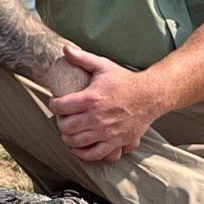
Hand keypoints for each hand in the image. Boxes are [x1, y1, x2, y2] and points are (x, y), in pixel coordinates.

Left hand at [49, 44, 165, 162]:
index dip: (53, 104)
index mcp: (91, 99)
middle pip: (65, 127)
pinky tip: (79, 147)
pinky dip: (83, 153)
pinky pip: (94, 154)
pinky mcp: (115, 142)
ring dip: (68, 138)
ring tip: (70, 131)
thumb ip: (82, 58)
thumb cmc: (125, 81)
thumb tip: (65, 49)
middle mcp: (97, 118)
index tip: (55, 102)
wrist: (150, 96)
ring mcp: (106, 132)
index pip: (60, 106)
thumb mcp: (103, 66)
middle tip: (63, 117)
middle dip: (60, 122)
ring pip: (76, 142)